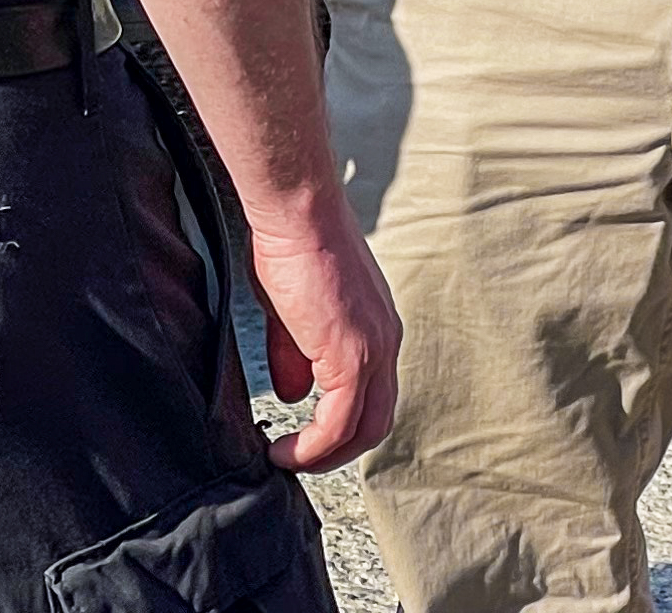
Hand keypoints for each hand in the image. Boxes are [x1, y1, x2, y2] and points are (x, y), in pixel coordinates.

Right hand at [245, 197, 401, 471]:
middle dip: (338, 449)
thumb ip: (296, 355)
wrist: (296, 211)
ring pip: (363, 429)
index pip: (373, 393)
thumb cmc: (292, 244)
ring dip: (326, 455)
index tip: (309, 435)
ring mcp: (374, 349)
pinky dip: (313, 447)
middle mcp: (385, 341)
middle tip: (301, 459)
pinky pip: (338, 423)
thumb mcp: (292, 311)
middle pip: (376, 420)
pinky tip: (286, 450)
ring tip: (289, 460)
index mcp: (376, 326)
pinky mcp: (352, 355)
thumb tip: (294, 393)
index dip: (342, 423)